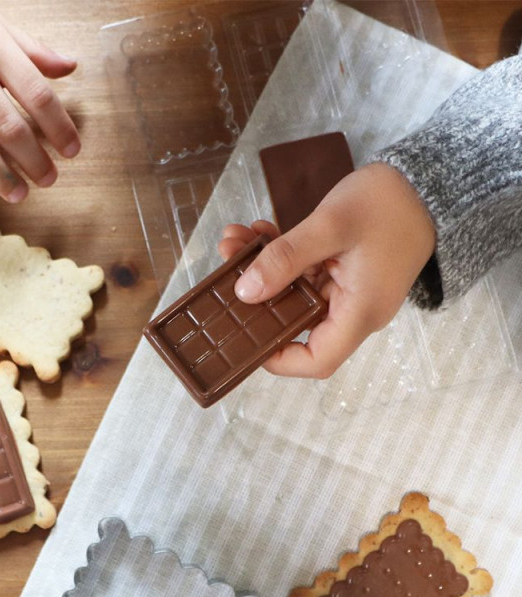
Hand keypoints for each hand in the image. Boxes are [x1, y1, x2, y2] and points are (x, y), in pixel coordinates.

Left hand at [218, 163, 435, 377]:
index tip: (245, 335)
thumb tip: (246, 292)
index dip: (278, 359)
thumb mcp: (331, 225)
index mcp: (360, 312)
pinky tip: (257, 232)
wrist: (426, 179)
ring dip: (263, 270)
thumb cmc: (389, 202)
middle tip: (228, 266)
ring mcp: (348, 292)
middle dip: (257, 298)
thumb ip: (287, 258)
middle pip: (297, 325)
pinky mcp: (342, 273)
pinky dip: (280, 256)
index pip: (317, 360)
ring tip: (234, 241)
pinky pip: (304, 274)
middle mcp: (354, 310)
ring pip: (294, 294)